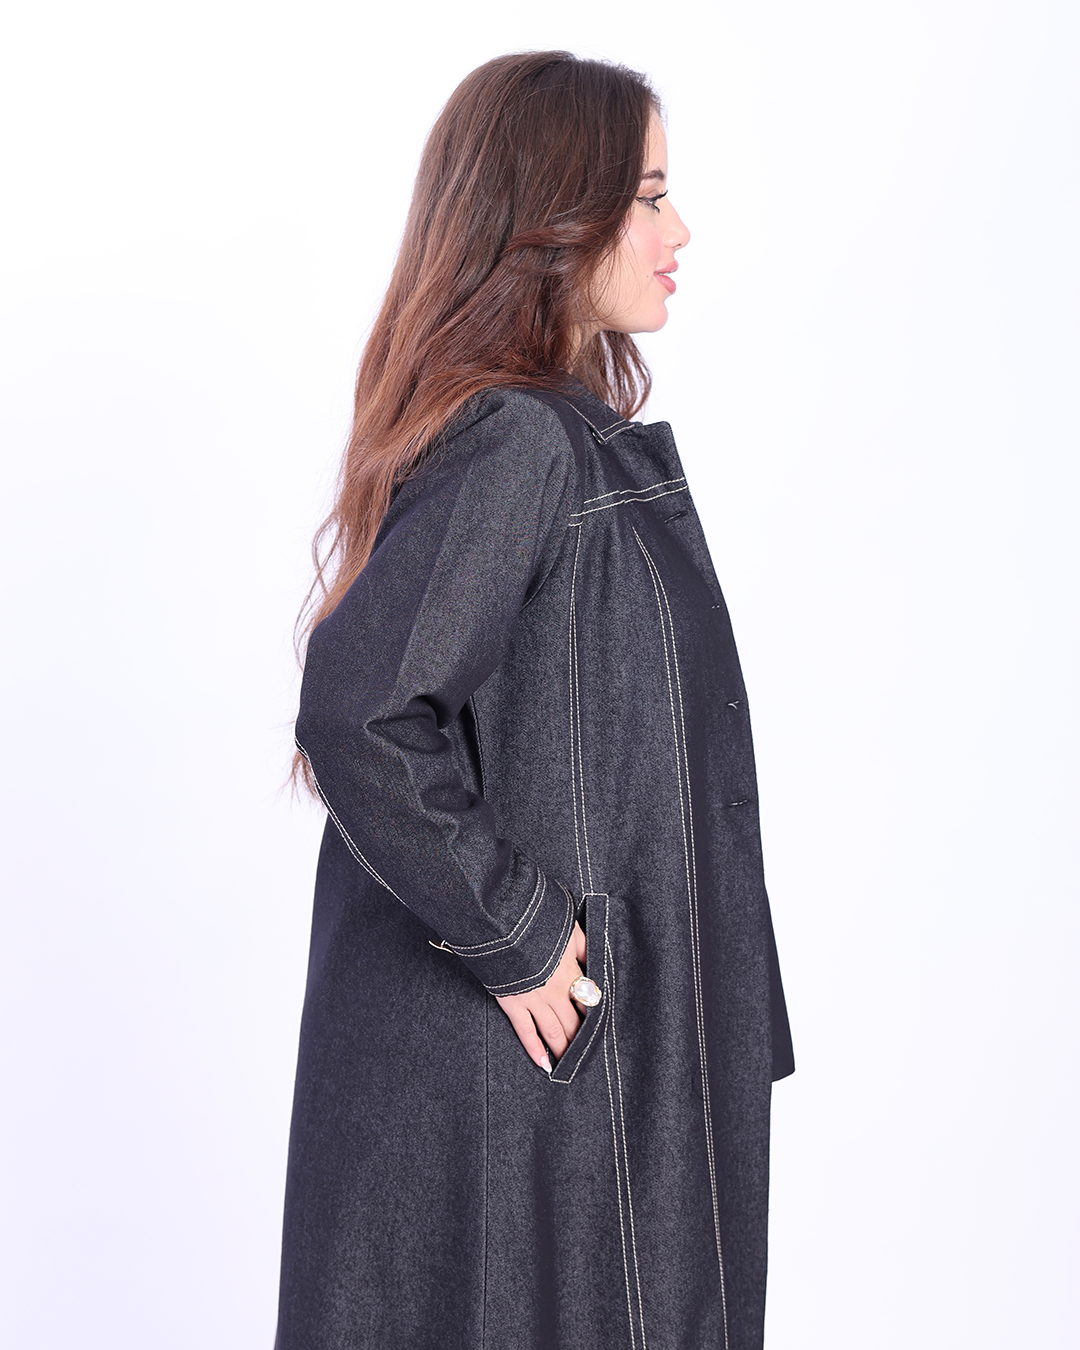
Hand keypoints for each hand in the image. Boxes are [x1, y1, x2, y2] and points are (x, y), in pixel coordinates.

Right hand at [495, 922, 586, 1072]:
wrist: (502, 922)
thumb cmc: (537, 920)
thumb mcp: (569, 927)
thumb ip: (583, 946)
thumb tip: (596, 961)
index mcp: (570, 971)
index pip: (588, 1001)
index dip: (594, 1016)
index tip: (600, 1029)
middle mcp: (555, 990)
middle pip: (574, 1022)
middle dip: (581, 1039)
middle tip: (587, 1055)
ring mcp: (534, 999)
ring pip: (553, 1031)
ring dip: (563, 1049)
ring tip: (569, 1064)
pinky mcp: (513, 1003)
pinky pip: (525, 1031)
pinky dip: (534, 1049)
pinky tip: (544, 1063)